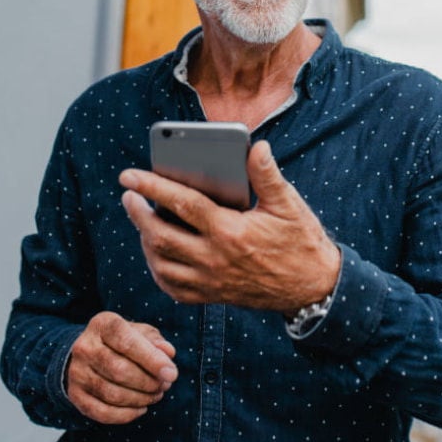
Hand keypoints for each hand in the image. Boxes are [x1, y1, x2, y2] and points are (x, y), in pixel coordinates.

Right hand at [66, 311, 177, 424]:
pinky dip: (126, 415)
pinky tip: (140, 408)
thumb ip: (156, 341)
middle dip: (148, 382)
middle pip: (119, 370)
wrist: (88, 353)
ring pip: (112, 394)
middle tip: (164, 385)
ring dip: (140, 399)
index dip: (151, 360)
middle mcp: (84, 347)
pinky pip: (102, 412)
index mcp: (103, 324)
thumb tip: (168, 353)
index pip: (127, 342)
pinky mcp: (76, 395)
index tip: (172, 373)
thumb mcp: (140, 333)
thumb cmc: (123, 341)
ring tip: (155, 394)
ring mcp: (77, 372)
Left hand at [120, 140, 340, 312]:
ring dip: (145, 240)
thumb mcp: (288, 204)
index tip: (129, 175)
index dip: (152, 187)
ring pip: (161, 263)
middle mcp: (215, 259)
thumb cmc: (301, 240)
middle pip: (161, 235)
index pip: (182, 204)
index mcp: (230, 232)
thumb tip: (255, 146)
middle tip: (129, 195)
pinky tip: (157, 253)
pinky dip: (159, 269)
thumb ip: (267, 175)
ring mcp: (211, 282)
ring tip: (141, 219)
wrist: (313, 288)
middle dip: (138, 213)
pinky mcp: (213, 296)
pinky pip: (174, 288)